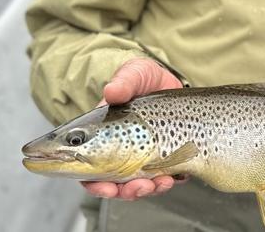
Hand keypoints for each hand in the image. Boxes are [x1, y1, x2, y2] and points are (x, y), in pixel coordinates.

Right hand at [82, 57, 185, 200]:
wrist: (171, 81)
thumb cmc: (144, 77)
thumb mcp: (134, 73)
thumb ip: (124, 83)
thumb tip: (111, 91)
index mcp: (104, 134)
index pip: (89, 167)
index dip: (94, 183)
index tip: (104, 187)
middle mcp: (120, 149)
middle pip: (114, 182)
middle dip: (124, 191)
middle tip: (135, 188)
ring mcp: (143, 154)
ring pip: (139, 183)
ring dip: (147, 189)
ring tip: (159, 184)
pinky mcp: (165, 156)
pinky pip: (164, 177)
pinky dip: (167, 182)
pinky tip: (174, 178)